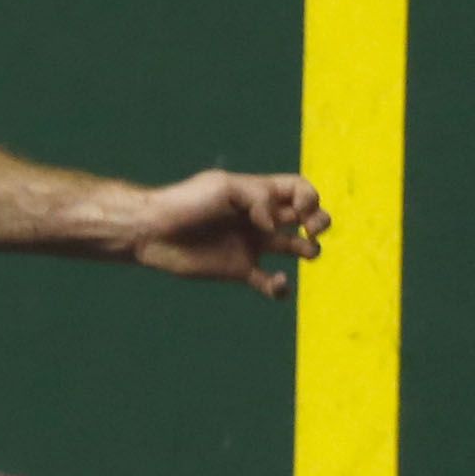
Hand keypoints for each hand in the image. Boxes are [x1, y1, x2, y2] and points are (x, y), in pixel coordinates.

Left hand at [127, 170, 330, 298]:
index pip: (299, 189)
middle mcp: (260, 218)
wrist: (154, 231)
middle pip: (305, 216)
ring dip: (310, 250)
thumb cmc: (186, 202)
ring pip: (295, 247)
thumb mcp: (223, 187)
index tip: (294, 210)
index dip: (309, 198)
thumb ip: (256, 197)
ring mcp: (252, 245)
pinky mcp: (241, 270)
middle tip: (313, 229)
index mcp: (258, 193)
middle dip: (320, 220)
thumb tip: (275, 222)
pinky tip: (276, 284)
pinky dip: (280, 288)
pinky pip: (270, 283)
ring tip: (307, 251)